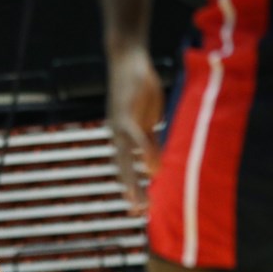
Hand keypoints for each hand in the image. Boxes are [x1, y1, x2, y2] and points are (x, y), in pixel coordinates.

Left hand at [106, 46, 162, 214]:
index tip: (138, 207)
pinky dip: (143, 154)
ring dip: (132, 182)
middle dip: (131, 191)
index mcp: (123, 138)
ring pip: (125, 160)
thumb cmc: (140, 88)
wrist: (127, 58)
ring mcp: (120, 126)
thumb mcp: (149, 119)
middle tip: (136, 213)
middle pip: (123, 169)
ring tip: (138, 200)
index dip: (132, 187)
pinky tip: (150, 168)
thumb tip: (155, 168)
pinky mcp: (126, 115)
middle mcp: (117, 135)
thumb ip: (151, 143)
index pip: (127, 167)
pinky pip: (135, 138)